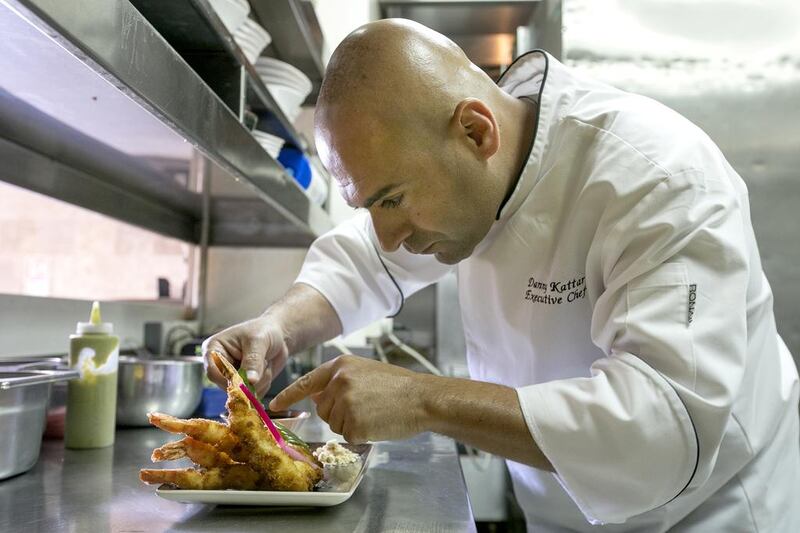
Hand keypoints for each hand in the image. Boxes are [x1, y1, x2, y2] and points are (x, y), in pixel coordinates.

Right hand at [202, 316, 288, 397]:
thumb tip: (250, 381)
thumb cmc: (264, 330)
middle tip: (263, 362)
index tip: (248, 379)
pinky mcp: (243, 385)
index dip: (230, 379)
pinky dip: (264, 385)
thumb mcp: (258, 341)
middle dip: (249, 379)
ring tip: (265, 362)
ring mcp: (231, 377)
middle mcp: (219, 365)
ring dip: (259, 382)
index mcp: (214, 349)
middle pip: (227, 386)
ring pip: (242, 393)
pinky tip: (266, 370)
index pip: (213, 372)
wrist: (278, 335)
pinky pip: (252, 396)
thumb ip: (253, 361)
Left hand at [269, 355, 428, 442]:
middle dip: (340, 413)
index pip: (307, 382)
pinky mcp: (354, 424)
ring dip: (351, 424)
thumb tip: (316, 395)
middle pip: (323, 408)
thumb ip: (339, 381)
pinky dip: (362, 434)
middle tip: (368, 406)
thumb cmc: (398, 387)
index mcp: (341, 367)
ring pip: (334, 423)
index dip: (289, 395)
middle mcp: (339, 383)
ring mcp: (345, 403)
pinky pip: (348, 435)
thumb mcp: (365, 372)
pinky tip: (377, 422)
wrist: (422, 398)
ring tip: (374, 412)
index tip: (274, 405)